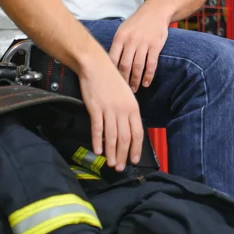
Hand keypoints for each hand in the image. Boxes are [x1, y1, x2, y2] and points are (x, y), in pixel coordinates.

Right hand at [77, 54, 143, 170]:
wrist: (96, 65)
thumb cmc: (111, 80)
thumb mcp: (126, 95)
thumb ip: (128, 112)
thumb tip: (129, 130)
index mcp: (133, 108)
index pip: (138, 133)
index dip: (136, 148)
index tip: (134, 160)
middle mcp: (123, 110)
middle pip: (125, 138)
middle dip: (123, 155)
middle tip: (120, 167)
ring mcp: (109, 109)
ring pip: (112, 136)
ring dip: (111, 152)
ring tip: (110, 163)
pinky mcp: (95, 108)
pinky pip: (98, 128)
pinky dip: (98, 141)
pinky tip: (98, 151)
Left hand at [108, 6, 169, 91]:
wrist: (155, 11)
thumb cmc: (137, 23)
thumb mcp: (123, 30)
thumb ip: (118, 45)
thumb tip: (110, 65)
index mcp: (120, 37)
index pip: (112, 58)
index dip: (111, 72)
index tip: (111, 82)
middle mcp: (131, 40)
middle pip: (125, 65)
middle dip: (123, 80)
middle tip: (123, 90)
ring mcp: (144, 43)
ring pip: (138, 67)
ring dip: (135, 80)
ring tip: (134, 89)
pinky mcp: (155, 46)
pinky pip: (151, 64)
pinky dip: (148, 76)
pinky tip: (146, 83)